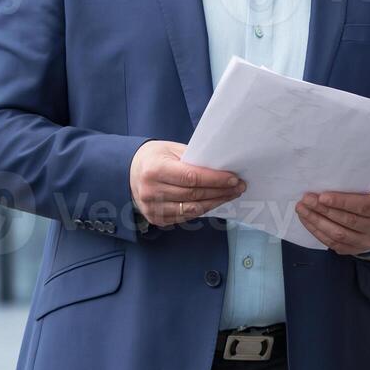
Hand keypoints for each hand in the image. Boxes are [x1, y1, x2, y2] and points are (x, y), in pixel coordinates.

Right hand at [129, 140, 244, 226]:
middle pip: (194, 195)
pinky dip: (203, 210)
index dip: (215, 180)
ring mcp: (152, 208)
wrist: (130, 171)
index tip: (234, 179)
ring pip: (192, 209)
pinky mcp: (156, 219)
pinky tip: (215, 202)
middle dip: (220, 191)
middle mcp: (151, 191)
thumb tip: (223, 168)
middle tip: (238, 187)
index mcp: (155, 170)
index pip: (192, 177)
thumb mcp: (172, 150)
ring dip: (215, 202)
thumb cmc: (155, 157)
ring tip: (231, 195)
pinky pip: (186, 217)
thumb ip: (194, 160)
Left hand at [296, 186, 369, 255]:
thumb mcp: (367, 188)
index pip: (362, 206)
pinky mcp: (355, 250)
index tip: (321, 196)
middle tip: (306, 200)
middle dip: (324, 210)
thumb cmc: (368, 196)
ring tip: (302, 210)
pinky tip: (308, 221)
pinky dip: (318, 232)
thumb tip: (323, 185)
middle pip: (348, 220)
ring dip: (316, 221)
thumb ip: (351, 188)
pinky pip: (333, 243)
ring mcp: (367, 242)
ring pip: (338, 234)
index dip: (341, 201)